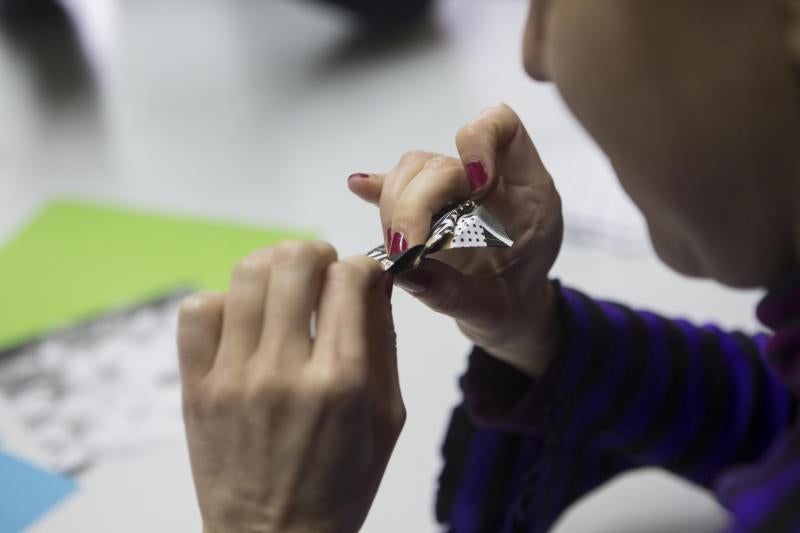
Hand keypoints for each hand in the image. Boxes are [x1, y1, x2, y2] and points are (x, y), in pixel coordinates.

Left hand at [177, 242, 403, 532]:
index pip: (350, 278)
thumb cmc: (339, 487)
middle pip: (294, 261)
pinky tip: (244, 321)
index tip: (362, 277)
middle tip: (322, 271)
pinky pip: (198, 310)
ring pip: (247, 274)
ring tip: (283, 287)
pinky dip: (225, 300)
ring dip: (273, 266)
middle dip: (317, 252)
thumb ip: (384, 345)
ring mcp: (233, 378)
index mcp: (343, 382)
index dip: (362, 265)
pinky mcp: (196, 388)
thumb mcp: (388, 421)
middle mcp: (285, 372)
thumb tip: (375, 283)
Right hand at [348, 104, 562, 376]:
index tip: (474, 184)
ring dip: (395, 207)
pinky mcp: (423, 205)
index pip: (501, 128)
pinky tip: (360, 189)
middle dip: (415, 202)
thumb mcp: (494, 310)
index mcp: (523, 191)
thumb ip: (454, 292)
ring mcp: (451, 191)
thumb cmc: (513, 302)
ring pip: (411, 171)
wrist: (510, 310)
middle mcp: (484, 181)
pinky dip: (376, 188)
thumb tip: (406, 271)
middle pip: (437, 162)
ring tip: (398, 249)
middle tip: (408, 250)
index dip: (479, 139)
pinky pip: (394, 185)